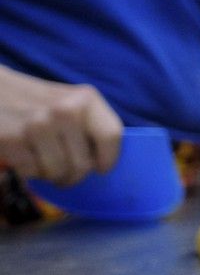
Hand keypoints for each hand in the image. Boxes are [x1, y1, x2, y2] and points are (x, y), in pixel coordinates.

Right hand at [0, 69, 121, 184]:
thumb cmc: (39, 102)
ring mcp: (38, 125)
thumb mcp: (72, 103)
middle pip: (83, 165)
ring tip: (44, 160)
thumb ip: (91, 126)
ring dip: (50, 175)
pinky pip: (32, 173)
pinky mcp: (12, 139)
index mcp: (86, 99)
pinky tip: (25, 155)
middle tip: (64, 170)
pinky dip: (29, 171)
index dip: (108, 159)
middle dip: (73, 175)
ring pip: (58, 173)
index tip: (100, 168)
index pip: (111, 136)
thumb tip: (103, 162)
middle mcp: (66, 110)